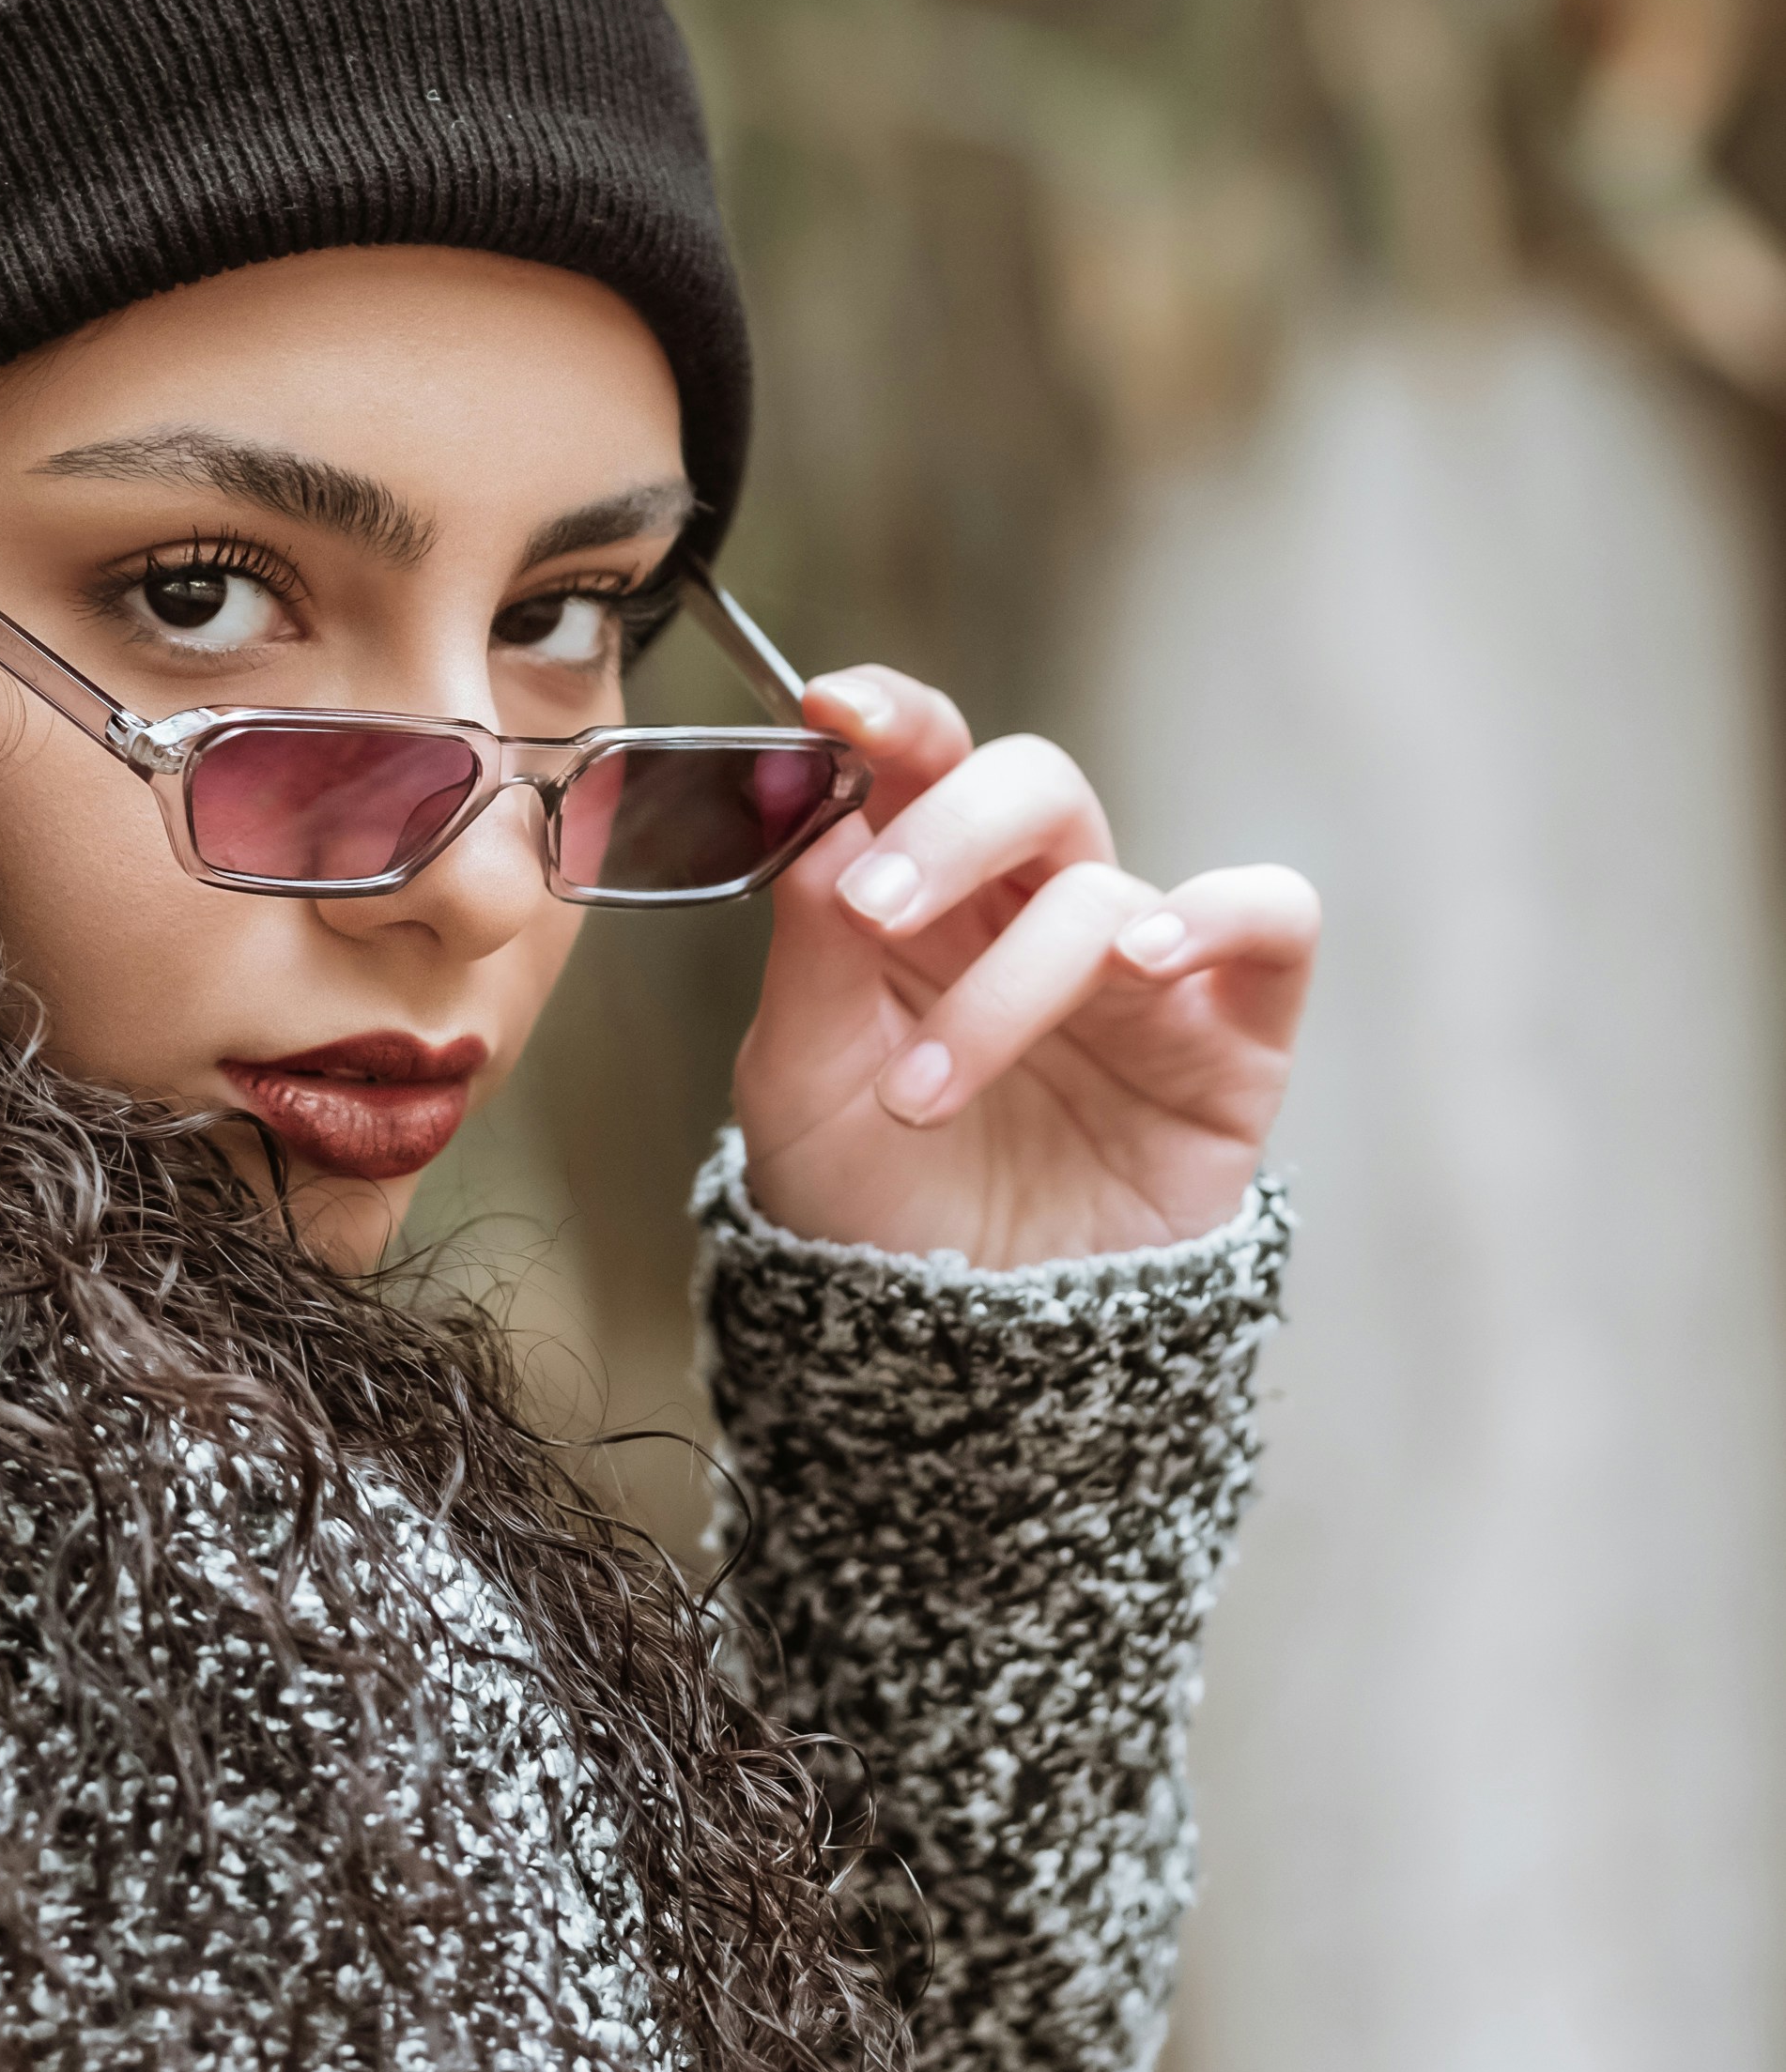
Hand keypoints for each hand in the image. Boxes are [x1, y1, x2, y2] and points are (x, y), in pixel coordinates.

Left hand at [732, 668, 1317, 1268]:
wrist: (955, 1363)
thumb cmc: (872, 1210)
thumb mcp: (800, 1080)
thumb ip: (809, 947)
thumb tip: (817, 812)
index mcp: (923, 896)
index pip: (923, 760)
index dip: (892, 716)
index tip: (831, 708)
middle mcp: (1033, 910)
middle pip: (1030, 784)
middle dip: (947, 829)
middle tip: (874, 914)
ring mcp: (1138, 967)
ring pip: (1103, 891)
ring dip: (1007, 984)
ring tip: (927, 1092)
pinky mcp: (1230, 1034)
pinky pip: (1272, 916)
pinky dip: (1220, 911)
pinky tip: (1148, 957)